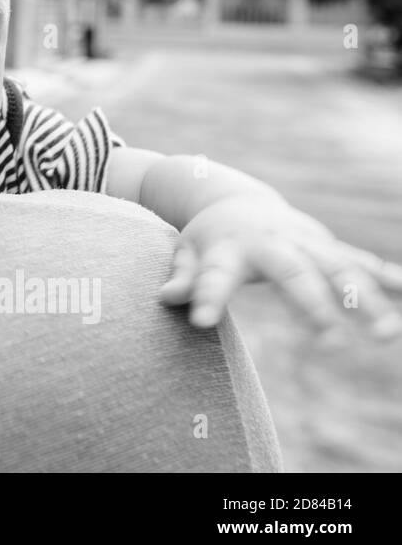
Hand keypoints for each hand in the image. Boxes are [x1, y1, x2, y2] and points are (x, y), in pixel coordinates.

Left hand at [161, 192, 401, 338]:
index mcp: (226, 250)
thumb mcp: (185, 253)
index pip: (212, 277)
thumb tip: (165, 297)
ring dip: (365, 298)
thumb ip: (181, 276)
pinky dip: (387, 276)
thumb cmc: (207, 240)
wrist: (234, 202)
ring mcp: (303, 242)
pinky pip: (361, 261)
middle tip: (330, 342)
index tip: (201, 323)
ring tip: (385, 335)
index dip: (206, 298)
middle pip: (292, 273)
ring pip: (339, 267)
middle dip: (312, 305)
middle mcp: (270, 244)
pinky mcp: (326, 245)